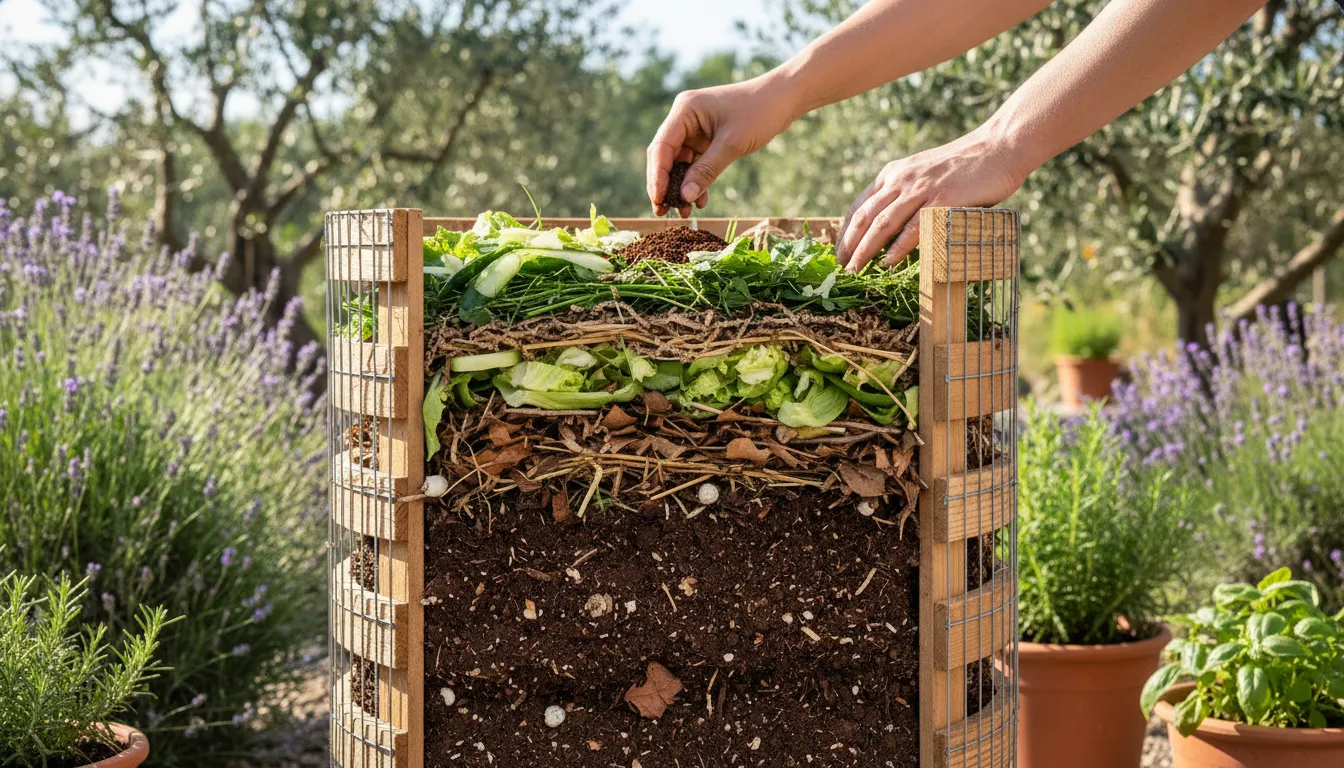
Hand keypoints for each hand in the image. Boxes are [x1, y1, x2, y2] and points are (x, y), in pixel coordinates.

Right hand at [647, 74, 798, 216]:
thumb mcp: (731, 144)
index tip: (658, 200)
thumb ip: (706, 171)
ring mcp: (694, 129)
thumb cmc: (758, 113)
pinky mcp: (706, 139)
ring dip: (681, 187)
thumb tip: (684, 197)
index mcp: (684, 110)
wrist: (783, 99)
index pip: (661, 147)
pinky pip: (695, 164)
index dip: (657, 176)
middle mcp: (684, 118)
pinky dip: (696, 181)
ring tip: (683, 212)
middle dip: (665, 184)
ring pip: (679, 163)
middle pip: (665, 156)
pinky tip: (699, 201)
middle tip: (663, 211)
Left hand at [836, 125, 1029, 271]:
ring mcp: (921, 188)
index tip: (838, 253)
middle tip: (841, 269)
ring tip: (855, 271)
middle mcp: (901, 179)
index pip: (860, 206)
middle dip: (849, 246)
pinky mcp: (942, 199)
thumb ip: (908, 196)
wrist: (999, 146)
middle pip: (865, 217)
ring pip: (883, 223)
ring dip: (865, 250)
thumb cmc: (966, 167)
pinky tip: (887, 263)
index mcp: (894, 173)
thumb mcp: (925, 175)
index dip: (845, 232)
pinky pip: (913, 227)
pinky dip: (897, 247)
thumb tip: (894, 231)